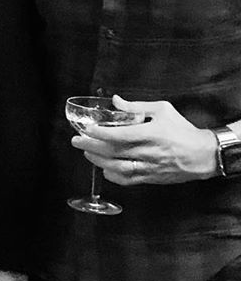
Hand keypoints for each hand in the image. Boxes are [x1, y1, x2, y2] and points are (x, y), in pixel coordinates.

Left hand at [73, 95, 217, 185]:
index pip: (120, 135)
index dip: (100, 133)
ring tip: (86, 152)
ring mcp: (148, 168)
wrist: (204, 155)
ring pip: (117, 167)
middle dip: (91, 146)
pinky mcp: (150, 178)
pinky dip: (112, 175)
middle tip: (76, 140)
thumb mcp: (163, 111)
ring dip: (98, 160)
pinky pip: (127, 180)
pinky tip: (104, 168)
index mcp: (151, 134)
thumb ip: (137, 106)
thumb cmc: (183, 131)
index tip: (86, 129)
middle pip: (113, 152)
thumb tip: (116, 101)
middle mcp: (148, 152)